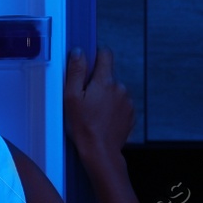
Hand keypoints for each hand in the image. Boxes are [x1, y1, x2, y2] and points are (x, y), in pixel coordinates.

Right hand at [64, 47, 134, 161]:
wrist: (100, 151)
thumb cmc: (83, 126)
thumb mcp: (71, 98)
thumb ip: (75, 72)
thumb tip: (79, 52)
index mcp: (105, 81)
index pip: (106, 55)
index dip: (96, 56)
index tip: (88, 66)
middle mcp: (120, 88)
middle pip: (108, 76)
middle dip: (97, 83)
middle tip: (84, 100)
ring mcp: (127, 102)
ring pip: (114, 92)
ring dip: (105, 98)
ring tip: (93, 113)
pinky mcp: (130, 114)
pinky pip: (120, 106)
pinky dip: (112, 110)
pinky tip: (102, 120)